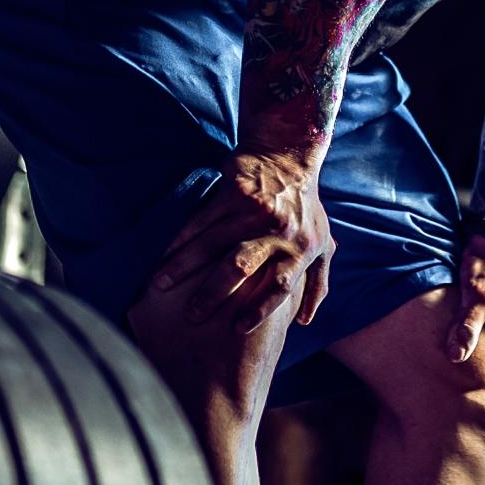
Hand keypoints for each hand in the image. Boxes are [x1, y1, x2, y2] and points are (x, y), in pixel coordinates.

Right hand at [151, 149, 333, 332]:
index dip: (260, 309)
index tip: (237, 330)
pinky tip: (164, 255)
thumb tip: (305, 321)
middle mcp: (278, 231)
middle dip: (214, 293)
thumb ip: (317, 284)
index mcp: (299, 249)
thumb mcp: (322, 245)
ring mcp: (254, 209)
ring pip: (213, 242)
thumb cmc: (306, 209)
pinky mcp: (233, 191)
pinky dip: (181, 238)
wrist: (288, 155)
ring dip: (184, 265)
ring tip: (161, 285)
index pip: (280, 286)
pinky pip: (202, 219)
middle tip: (191, 316)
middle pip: (242, 266)